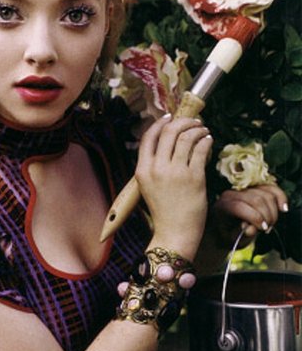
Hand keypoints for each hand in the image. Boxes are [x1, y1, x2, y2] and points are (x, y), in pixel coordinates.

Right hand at [135, 115, 212, 259]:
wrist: (174, 233)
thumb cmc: (164, 210)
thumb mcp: (149, 186)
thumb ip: (155, 165)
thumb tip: (170, 140)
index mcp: (142, 170)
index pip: (149, 137)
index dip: (160, 123)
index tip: (170, 117)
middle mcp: (157, 169)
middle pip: (169, 132)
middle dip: (183, 121)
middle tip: (193, 121)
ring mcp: (175, 173)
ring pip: (186, 137)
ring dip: (197, 129)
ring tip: (203, 130)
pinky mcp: (194, 178)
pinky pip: (200, 150)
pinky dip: (206, 141)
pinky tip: (208, 140)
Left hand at [210, 184, 288, 247]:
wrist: (227, 227)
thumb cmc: (229, 234)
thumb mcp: (231, 238)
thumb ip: (240, 234)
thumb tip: (250, 229)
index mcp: (223, 206)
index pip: (239, 206)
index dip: (254, 217)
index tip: (263, 229)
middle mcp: (232, 194)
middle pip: (256, 199)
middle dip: (266, 216)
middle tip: (266, 229)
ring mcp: (244, 189)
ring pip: (266, 194)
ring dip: (273, 211)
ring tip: (269, 223)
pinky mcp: (255, 188)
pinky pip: (271, 188)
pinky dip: (280, 198)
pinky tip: (283, 209)